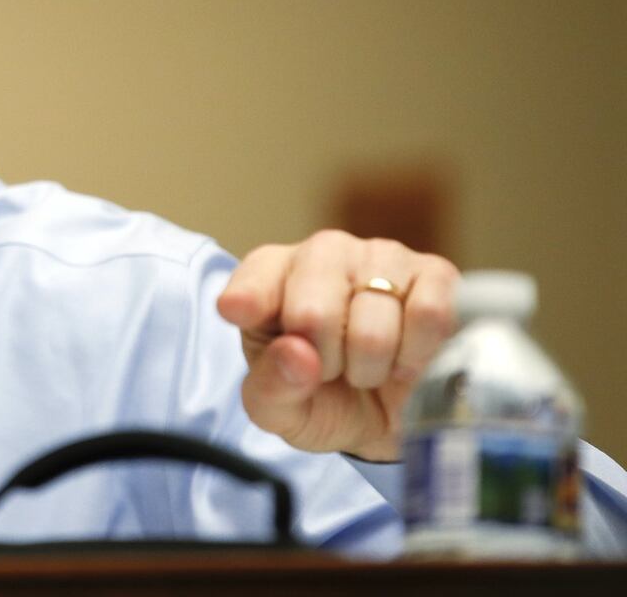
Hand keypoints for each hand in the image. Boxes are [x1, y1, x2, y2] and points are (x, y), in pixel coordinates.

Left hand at [216, 230, 459, 461]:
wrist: (388, 419)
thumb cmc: (320, 401)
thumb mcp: (279, 410)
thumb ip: (272, 386)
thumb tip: (297, 353)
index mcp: (269, 275)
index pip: (252, 280)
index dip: (247, 301)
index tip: (238, 313)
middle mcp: (323, 252)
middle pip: (313, 311)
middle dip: (325, 363)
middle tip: (332, 370)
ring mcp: (381, 255)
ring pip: (373, 322)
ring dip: (372, 366)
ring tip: (369, 365)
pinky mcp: (434, 273)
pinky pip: (428, 315)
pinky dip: (415, 356)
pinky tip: (405, 359)